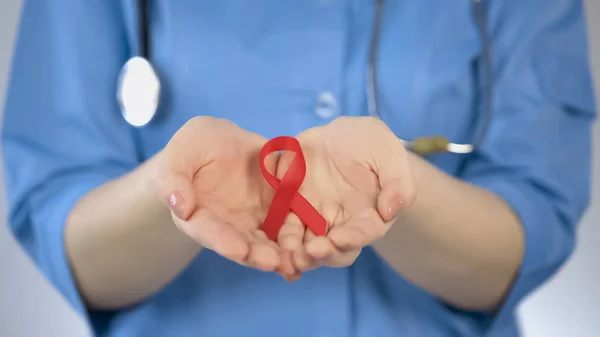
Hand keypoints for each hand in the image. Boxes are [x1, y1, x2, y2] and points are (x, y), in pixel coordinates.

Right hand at [154, 117, 295, 276]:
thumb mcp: (183, 151)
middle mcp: (225, 226)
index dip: (222, 241)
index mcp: (197, 215)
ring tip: (296, 262)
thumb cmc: (196, 146)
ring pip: (266, 243)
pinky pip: (287, 228)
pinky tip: (313, 251)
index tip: (239, 251)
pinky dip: (298, 241)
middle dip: (257, 255)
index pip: (207, 231)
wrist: (225, 143)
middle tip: (274, 262)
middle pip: (240, 244)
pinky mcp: (275, 213)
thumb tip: (179, 206)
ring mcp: (251, 222)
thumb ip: (174, 177)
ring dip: (280, 255)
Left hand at [277, 117, 416, 270]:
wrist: (340, 135)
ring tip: (286, 250)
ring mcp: (313, 217)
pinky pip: (280, 223)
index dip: (352, 239)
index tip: (340, 239)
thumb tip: (392, 210)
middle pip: (331, 250)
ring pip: (303, 243)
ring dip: (295, 251)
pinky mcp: (290, 205)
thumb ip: (397, 182)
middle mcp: (340, 224)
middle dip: (320, 254)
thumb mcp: (389, 154)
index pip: (363, 233)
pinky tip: (267, 235)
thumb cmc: (372, 145)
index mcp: (368, 216)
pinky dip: (274, 232)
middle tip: (308, 253)